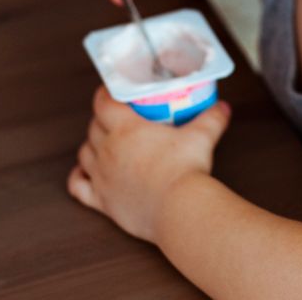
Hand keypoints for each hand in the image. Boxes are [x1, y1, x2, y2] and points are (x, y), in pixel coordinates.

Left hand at [67, 86, 231, 242]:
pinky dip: (78, 177)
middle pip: (93, 127)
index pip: (103, 103)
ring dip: (91, 145)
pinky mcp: (101, 200)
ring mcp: (101, 175)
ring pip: (84, 153)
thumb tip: (223, 107)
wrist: (179, 210)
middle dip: (102, 120)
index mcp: (126, 129)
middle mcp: (108, 149)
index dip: (104, 94)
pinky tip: (83, 173)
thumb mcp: (202, 137)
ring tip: (103, 143)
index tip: (111, 91)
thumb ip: (212, 119)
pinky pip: (78, 185)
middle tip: (117, 118)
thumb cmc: (186, 171)